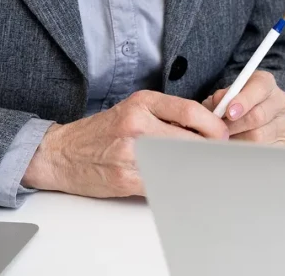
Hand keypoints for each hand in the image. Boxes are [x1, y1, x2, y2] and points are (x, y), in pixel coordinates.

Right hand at [22, 90, 227, 197]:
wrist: (62, 153)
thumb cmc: (102, 131)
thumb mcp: (133, 109)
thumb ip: (166, 116)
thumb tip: (205, 130)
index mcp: (142, 103)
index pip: (190, 111)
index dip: (213, 125)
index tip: (222, 133)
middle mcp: (137, 124)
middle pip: (189, 138)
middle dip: (208, 148)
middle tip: (217, 153)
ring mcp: (131, 152)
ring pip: (179, 161)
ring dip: (194, 166)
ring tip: (200, 166)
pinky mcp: (126, 178)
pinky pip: (162, 182)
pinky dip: (175, 182)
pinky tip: (179, 179)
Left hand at [205, 70, 284, 144]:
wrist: (251, 119)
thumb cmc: (234, 107)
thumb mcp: (226, 97)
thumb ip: (221, 98)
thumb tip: (218, 101)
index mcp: (265, 83)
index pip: (259, 88)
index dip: (243, 101)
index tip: (229, 113)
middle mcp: (279, 101)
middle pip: (258, 116)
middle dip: (235, 126)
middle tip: (219, 133)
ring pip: (259, 138)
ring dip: (238, 142)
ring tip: (225, 142)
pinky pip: (266, 152)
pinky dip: (248, 154)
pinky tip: (238, 152)